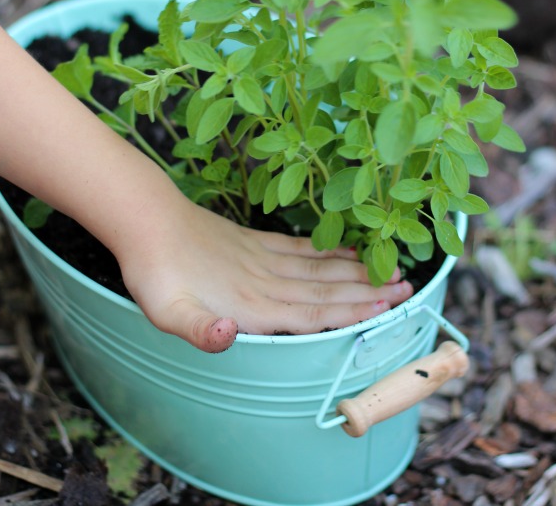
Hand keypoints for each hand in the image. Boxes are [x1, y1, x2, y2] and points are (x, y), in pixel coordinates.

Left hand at [118, 201, 413, 353]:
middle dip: (368, 291)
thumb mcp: (166, 312)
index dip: (352, 312)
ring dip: (356, 270)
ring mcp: (261, 258)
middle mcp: (265, 281)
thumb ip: (198, 331)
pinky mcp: (253, 241)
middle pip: (326, 289)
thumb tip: (227, 336)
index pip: (313, 312)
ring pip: (319, 267)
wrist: (147, 219)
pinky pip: (298, 247)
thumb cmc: (156, 273)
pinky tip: (343, 246)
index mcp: (251, 306)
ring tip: (389, 268)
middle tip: (407, 289)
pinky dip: (325, 249)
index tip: (388, 307)